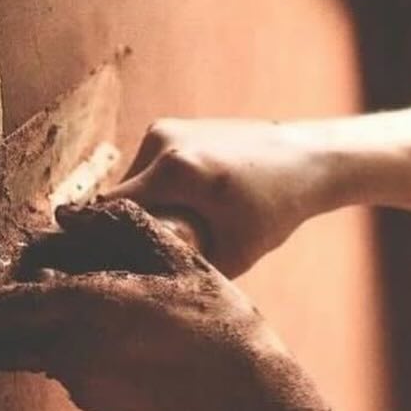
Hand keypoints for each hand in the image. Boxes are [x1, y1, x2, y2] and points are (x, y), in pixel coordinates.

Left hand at [0, 199, 280, 410]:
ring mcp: (79, 383)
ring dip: (45, 334)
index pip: (4, 302)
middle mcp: (68, 350)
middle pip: (0, 338)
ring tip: (97, 316)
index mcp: (84, 305)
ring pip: (35, 353)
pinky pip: (69, 373)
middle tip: (27, 297)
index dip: (3, 284)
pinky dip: (80, 356)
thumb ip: (119, 226)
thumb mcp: (178, 258)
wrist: (244, 398)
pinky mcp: (97, 405)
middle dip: (4, 317)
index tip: (20, 271)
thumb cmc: (217, 323)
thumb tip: (69, 213)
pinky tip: (126, 346)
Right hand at [104, 119, 324, 277]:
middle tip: (155, 249)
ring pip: (135, 181)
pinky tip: (192, 201)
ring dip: (148, 205)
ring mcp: (166, 128)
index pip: (110, 208)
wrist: (305, 159)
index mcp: (175, 170)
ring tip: (183, 223)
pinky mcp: (173, 125)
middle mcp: (163, 140)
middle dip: (134, 224)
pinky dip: (161, 187)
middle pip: (121, 195)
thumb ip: (188, 266)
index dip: (105, 237)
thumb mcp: (235, 252)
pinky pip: (150, 167)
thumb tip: (150, 285)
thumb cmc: (276, 207)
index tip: (107, 260)